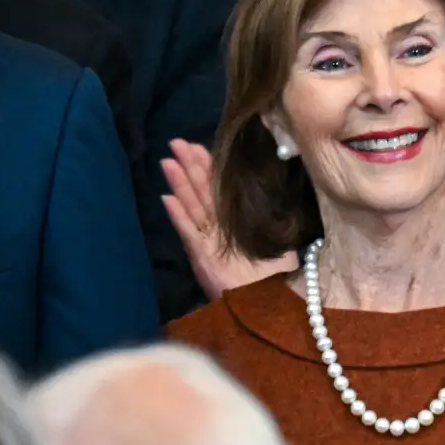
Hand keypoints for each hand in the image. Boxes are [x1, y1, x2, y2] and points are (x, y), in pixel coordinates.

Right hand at [160, 139, 297, 299]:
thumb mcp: (278, 235)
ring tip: (167, 161)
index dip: (208, 166)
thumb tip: (276, 184)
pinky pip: (188, 231)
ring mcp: (207, 241)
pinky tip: (167, 198)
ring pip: (191, 205)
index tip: (198, 145)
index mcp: (233, 221)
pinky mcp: (202, 256)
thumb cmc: (276, 272)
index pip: (217, 188)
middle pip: (200, 191)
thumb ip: (271, 214)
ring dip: (179, 183)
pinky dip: (178, 215)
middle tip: (177, 142)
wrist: (268, 303)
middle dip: (189, 166)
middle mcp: (217, 228)